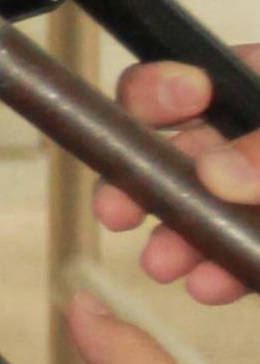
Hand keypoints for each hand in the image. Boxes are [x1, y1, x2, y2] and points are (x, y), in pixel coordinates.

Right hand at [99, 50, 259, 302]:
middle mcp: (245, 143)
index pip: (189, 79)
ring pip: (196, 207)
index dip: (164, 90)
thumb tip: (215, 171)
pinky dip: (219, 268)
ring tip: (164, 265)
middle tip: (117, 211)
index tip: (180, 102)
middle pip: (174, 149)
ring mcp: (251, 192)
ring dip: (174, 237)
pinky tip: (214, 283)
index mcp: (255, 94)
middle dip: (141, 183)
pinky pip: (232, 250)